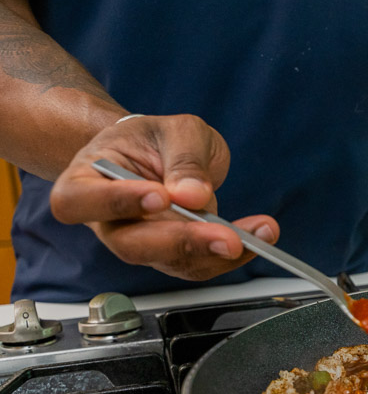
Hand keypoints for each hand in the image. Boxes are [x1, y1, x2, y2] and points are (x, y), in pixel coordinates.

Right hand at [50, 114, 279, 280]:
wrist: (159, 154)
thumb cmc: (153, 139)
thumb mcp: (175, 130)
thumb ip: (184, 157)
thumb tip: (193, 194)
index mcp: (86, 180)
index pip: (81, 201)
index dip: (116, 203)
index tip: (159, 196)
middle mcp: (109, 221)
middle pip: (132, 245)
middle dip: (182, 242)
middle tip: (225, 236)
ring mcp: (142, 243)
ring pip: (171, 262)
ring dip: (217, 253)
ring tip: (256, 234)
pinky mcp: (173, 256)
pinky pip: (199, 263)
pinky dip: (233, 255)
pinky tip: (258, 236)